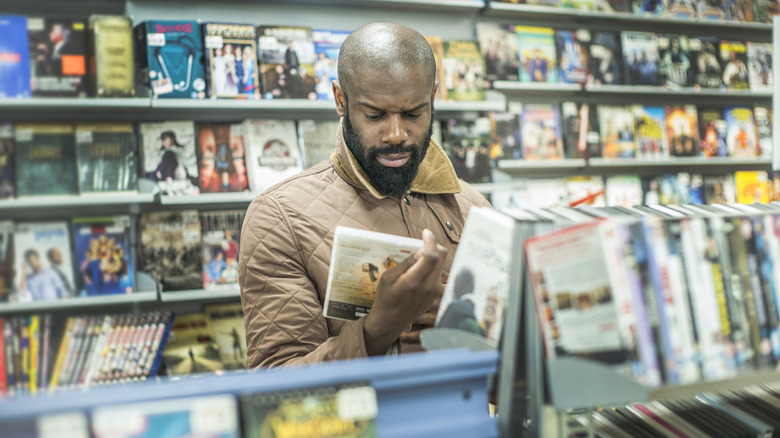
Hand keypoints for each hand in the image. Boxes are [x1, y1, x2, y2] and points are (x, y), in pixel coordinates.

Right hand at [364, 229, 446, 354]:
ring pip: (442, 264)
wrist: (391, 320)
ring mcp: (435, 291)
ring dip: (433, 256)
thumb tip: (421, 251)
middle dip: (434, 245)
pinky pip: (438, 273)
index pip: (431, 256)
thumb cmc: (385, 298)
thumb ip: (406, 263)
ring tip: (419, 258)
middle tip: (422, 242)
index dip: (430, 240)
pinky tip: (421, 269)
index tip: (425, 232)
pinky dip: (433, 266)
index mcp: (414, 281)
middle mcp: (429, 286)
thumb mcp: (388, 278)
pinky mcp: (437, 294)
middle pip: (442, 256)